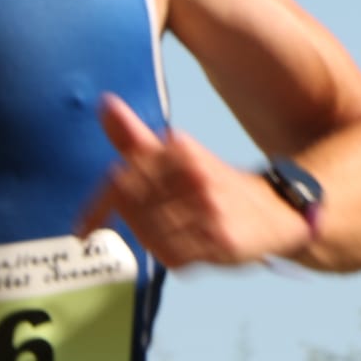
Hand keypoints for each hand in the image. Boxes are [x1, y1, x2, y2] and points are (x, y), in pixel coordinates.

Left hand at [75, 93, 312, 267]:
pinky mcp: (223, 240)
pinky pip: (173, 257)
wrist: (279, 211)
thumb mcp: (177, 155)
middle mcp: (195, 175)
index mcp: (181, 149)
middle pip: (133, 211)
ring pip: (151, 236)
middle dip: (133, 223)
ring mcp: (210, 208)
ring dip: (154, 240)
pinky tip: (186, 248)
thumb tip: (104, 103)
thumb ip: (136, 137)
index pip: (120, 180)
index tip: (82, 230)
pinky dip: (172, 257)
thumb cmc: (214, 184)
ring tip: (172, 234)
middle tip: (147, 226)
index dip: (97, 208)